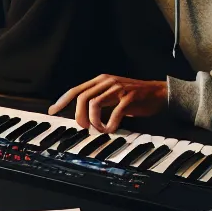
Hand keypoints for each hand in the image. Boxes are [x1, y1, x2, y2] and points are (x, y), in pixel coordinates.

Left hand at [48, 75, 168, 132]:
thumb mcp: (112, 95)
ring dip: (93, 121)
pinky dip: (109, 124)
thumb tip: (80, 115)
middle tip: (83, 127)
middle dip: (79, 115)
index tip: (53, 111)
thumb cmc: (134, 97)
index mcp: (101, 80)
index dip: (63, 101)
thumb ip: (97, 100)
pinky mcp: (129, 97)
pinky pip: (114, 112)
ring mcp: (118, 88)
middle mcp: (107, 81)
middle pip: (82, 97)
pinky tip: (110, 129)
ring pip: (94, 104)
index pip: (76, 90)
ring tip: (99, 129)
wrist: (158, 93)